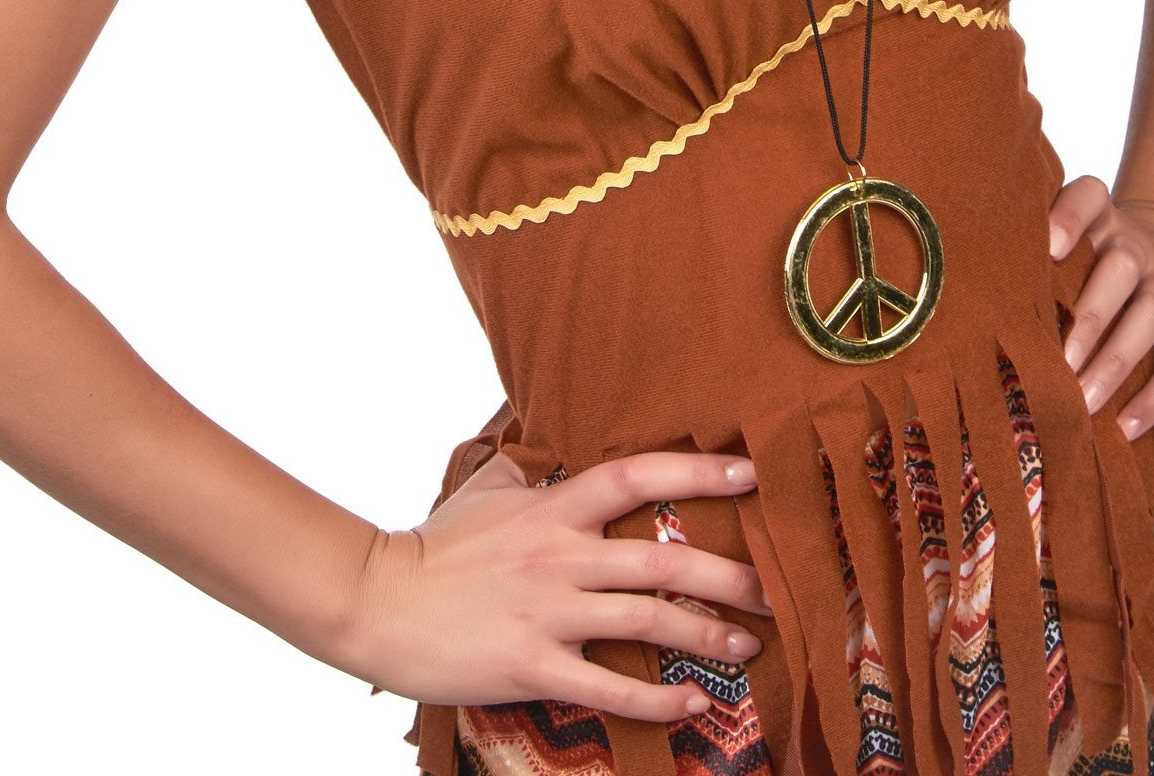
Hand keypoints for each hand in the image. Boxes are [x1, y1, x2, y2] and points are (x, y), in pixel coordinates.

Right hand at [343, 447, 772, 723]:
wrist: (379, 600)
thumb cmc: (433, 545)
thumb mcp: (485, 490)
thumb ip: (528, 471)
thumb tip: (548, 449)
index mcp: (552, 508)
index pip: (636, 475)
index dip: (697, 469)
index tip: (750, 469)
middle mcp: (559, 555)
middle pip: (661, 560)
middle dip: (728, 574)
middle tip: (774, 586)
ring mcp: (547, 612)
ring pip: (646, 621)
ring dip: (706, 636)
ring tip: (749, 647)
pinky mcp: (531, 665)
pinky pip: (607, 685)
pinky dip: (655, 699)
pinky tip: (690, 704)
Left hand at [1048, 174, 1153, 440]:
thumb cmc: (1101, 259)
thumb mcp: (1081, 243)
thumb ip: (1039, 261)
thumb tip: (977, 311)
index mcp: (1103, 217)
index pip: (1091, 196)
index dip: (1071, 215)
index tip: (1049, 244)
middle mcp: (1139, 243)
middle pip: (1120, 265)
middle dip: (1088, 315)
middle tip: (1058, 360)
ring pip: (1149, 314)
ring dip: (1115, 360)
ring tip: (1083, 400)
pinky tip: (1125, 427)